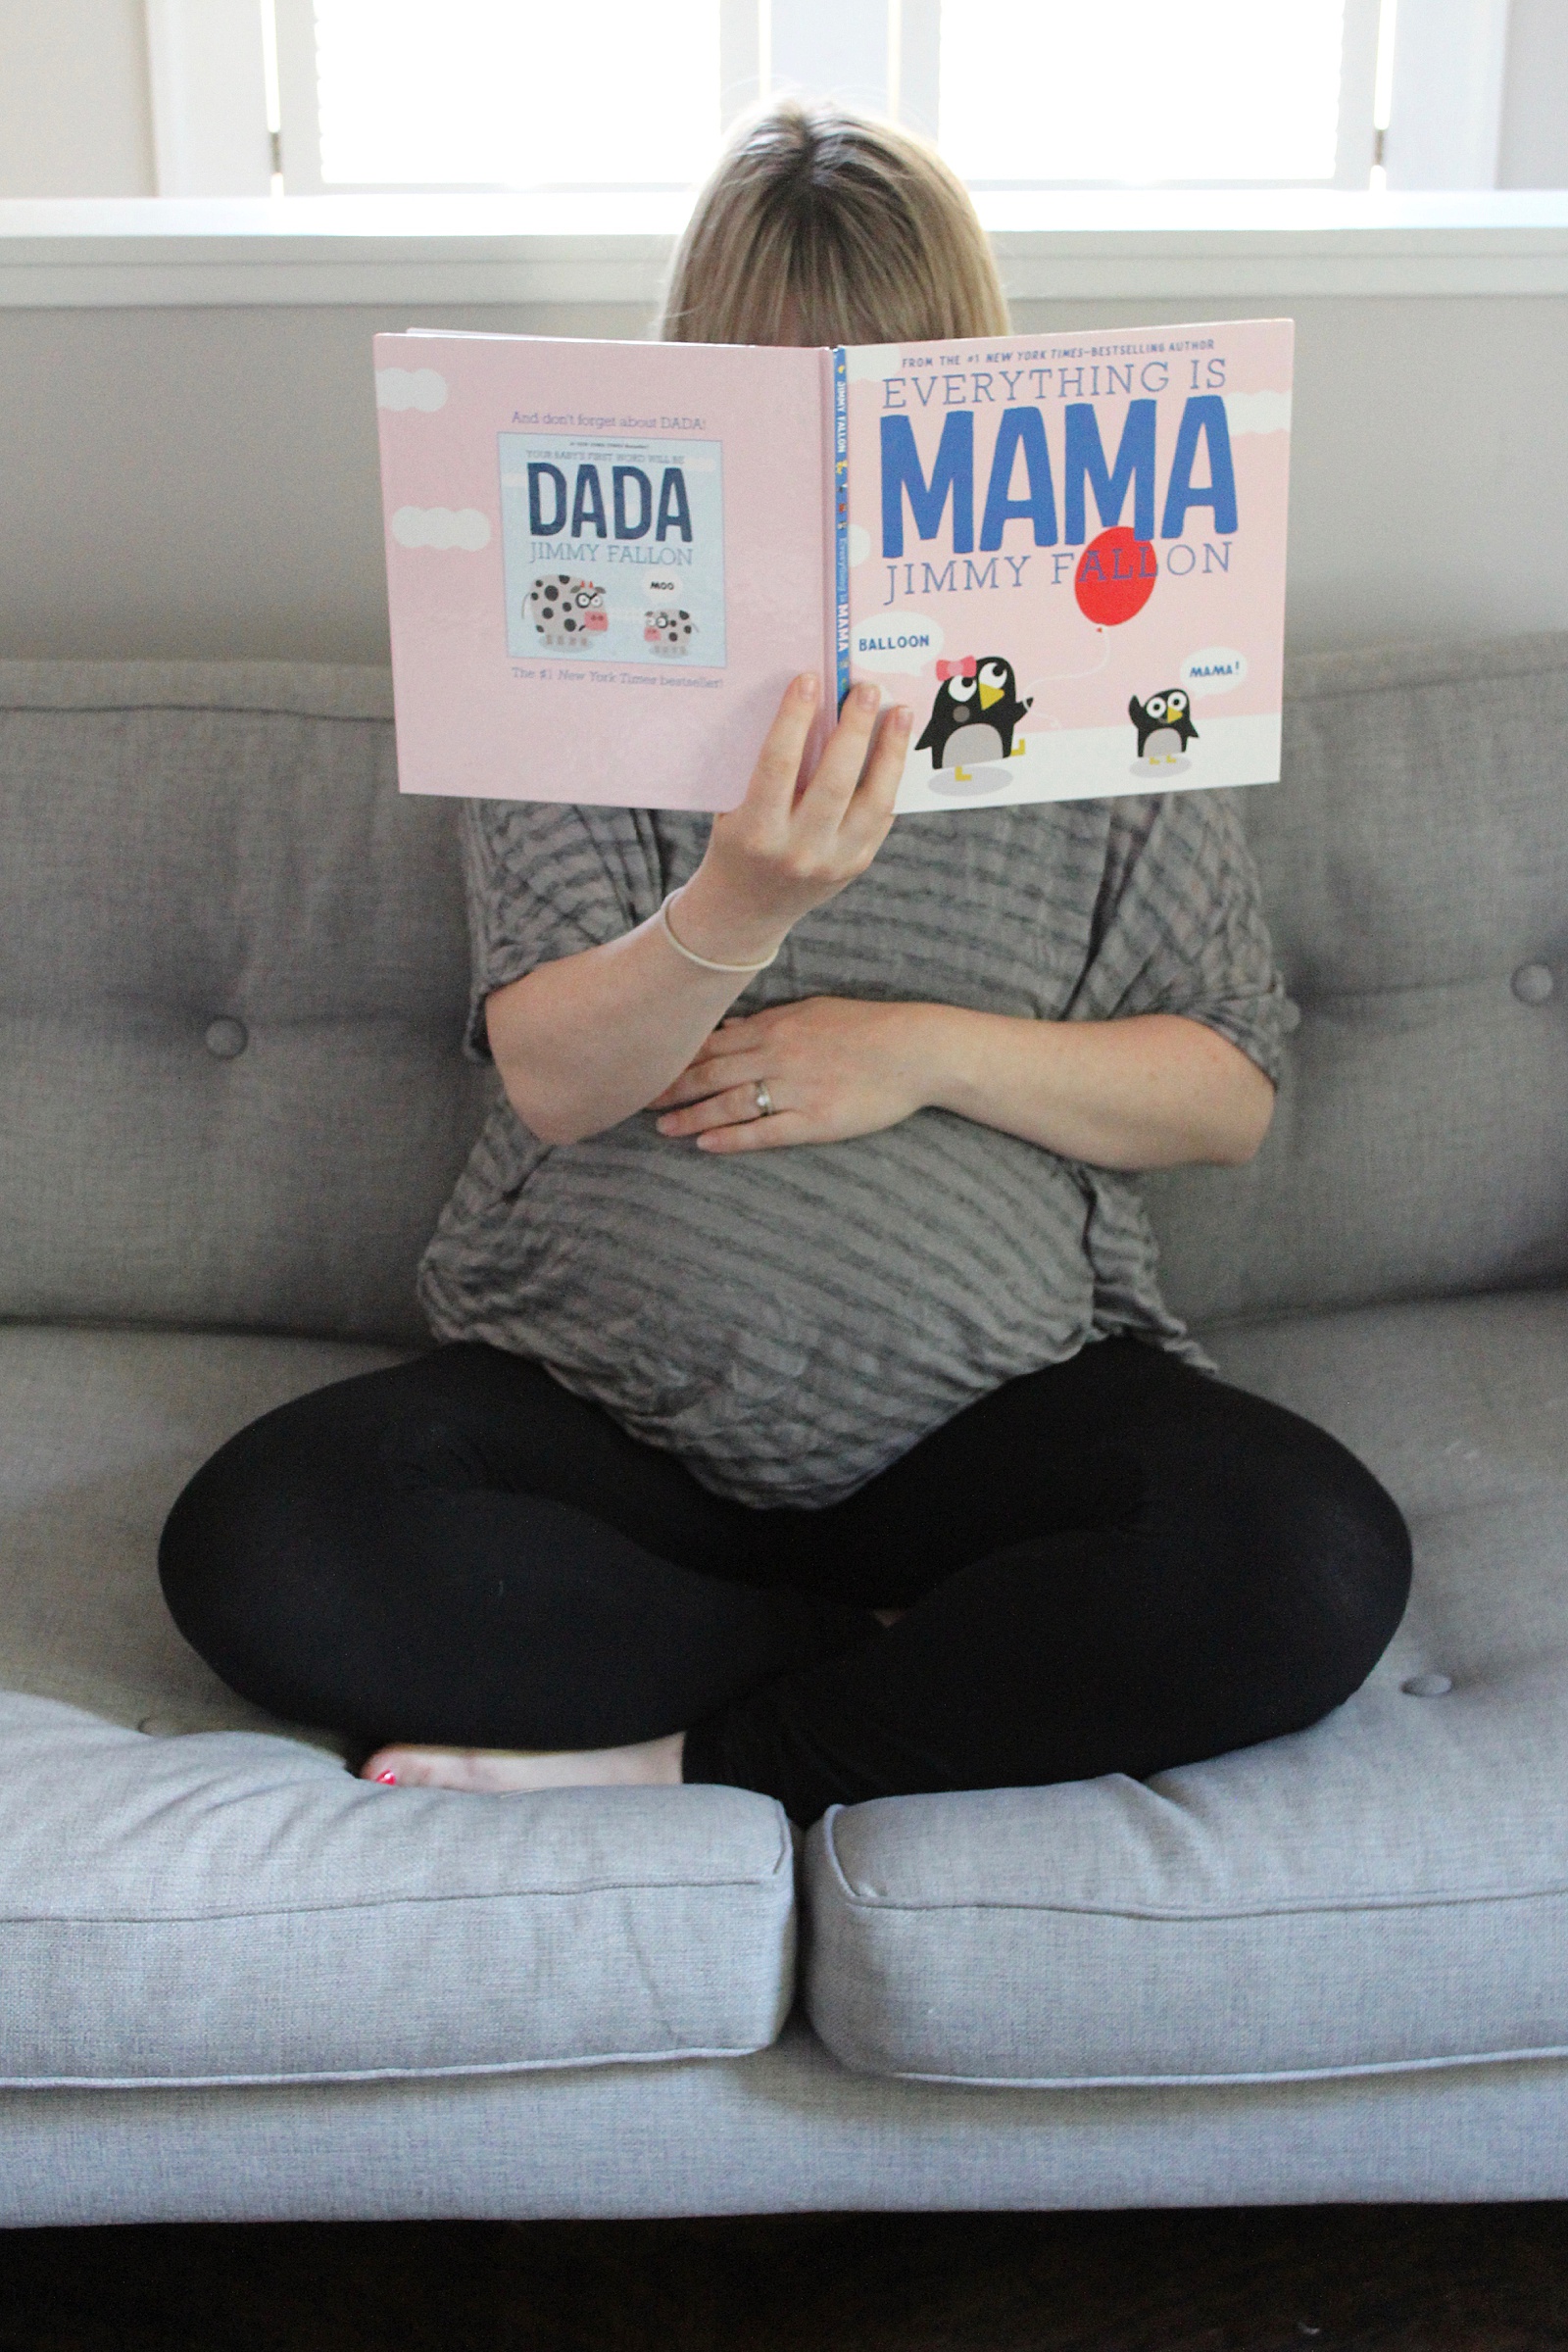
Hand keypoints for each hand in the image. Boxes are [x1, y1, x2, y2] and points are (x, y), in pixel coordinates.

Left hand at [650, 997, 933, 1152]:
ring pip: (730, 1103)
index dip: (675, 1056)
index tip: (645, 1064)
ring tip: (663, 1128)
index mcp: (775, 1026)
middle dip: (670, 1088)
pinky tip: (705, 1144)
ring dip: (691, 1116)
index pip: (711, 1042)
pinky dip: (731, 1137)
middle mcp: (778, 1055)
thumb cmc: (867, 1027)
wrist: (918, 1049)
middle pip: (710, 1072)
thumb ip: (769, 1019)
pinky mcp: (816, 1120)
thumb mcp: (814, 1011)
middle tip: (635, 1100)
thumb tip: (730, 1025)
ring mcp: (795, 1089)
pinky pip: (765, 1131)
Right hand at [663, 676, 912, 967]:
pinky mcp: (855, 864)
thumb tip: (810, 707)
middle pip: (835, 780)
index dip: (795, 718)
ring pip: (873, 800)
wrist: (746, 907)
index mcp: (756, 832)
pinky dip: (890, 778)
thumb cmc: (737, 841)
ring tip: (900, 712)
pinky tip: (896, 746)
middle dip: (853, 729)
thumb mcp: (734, 809)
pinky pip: (880, 816)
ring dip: (890, 751)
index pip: (778, 765)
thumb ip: (767, 770)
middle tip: (865, 689)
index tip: (809, 680)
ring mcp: (832, 861)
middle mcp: (797, 850)